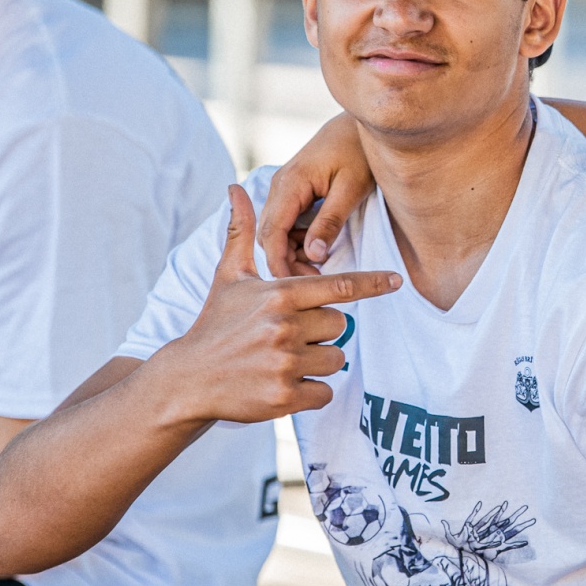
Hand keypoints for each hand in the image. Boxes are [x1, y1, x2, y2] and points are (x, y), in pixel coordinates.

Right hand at [152, 186, 398, 425]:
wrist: (188, 379)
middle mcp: (285, 327)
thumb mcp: (228, 277)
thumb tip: (235, 187)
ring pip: (336, 360)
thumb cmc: (214, 324)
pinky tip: (283, 385)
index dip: (372, 283)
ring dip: (318, 363)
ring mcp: (285, 364)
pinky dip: (311, 392)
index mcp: (279, 295)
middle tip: (291, 336)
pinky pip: (325, 393)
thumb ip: (241, 233)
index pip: (339, 286)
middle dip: (322, 331)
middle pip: (340, 326)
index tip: (397, 280)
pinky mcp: (284, 398)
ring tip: (284, 360)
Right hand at [258, 114, 374, 277]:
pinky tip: (319, 253)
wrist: (360, 123)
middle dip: (286, 262)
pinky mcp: (294, 191)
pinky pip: (288, 223)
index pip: (271, 233)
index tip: (293, 289)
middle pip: (270, 235)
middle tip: (313, 286)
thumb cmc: (360, 151)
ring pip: (277, 231)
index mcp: (289, 184)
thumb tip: (315, 255)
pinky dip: (299, 241)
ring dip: (293, 253)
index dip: (279, 263)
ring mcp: (285, 188)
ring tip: (320, 273)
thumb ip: (330, 221)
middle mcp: (281, 186)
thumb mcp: (351, 188)